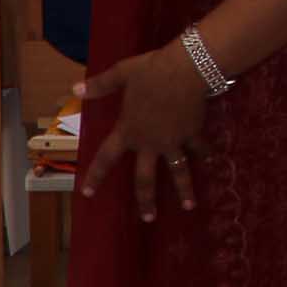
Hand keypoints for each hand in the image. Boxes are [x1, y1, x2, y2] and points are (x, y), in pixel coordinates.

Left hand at [81, 40, 211, 222]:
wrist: (186, 68)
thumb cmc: (151, 70)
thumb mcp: (122, 73)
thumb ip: (100, 85)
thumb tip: (75, 89)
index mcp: (128, 131)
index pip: (106, 158)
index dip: (96, 175)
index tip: (87, 193)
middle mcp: (149, 143)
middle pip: (145, 178)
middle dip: (145, 200)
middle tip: (148, 218)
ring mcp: (173, 141)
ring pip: (177, 171)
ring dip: (183, 189)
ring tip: (188, 206)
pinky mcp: (192, 134)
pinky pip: (199, 148)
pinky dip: (205, 155)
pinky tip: (211, 163)